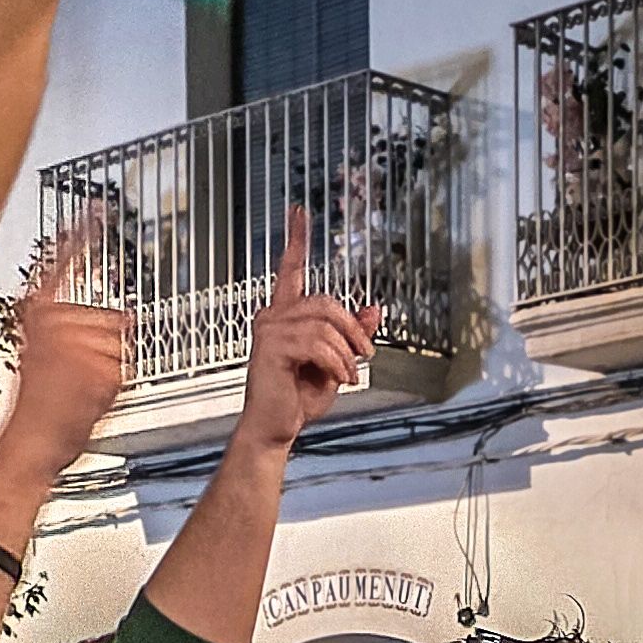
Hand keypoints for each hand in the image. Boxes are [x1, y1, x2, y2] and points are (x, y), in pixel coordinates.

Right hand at [0, 225, 124, 488]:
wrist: (31, 441)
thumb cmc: (37, 406)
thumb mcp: (43, 355)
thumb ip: (72, 329)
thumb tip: (127, 315)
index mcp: (38, 314)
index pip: (62, 265)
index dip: (81, 236)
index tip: (97, 208)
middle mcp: (53, 322)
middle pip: (112, 318)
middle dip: (105, 348)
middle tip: (78, 375)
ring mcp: (74, 343)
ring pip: (121, 344)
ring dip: (109, 370)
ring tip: (80, 388)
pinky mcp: (93, 365)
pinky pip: (123, 368)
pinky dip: (113, 386)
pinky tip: (88, 396)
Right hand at [235, 215, 376, 452]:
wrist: (275, 429)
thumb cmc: (296, 400)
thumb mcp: (336, 363)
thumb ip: (353, 334)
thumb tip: (373, 308)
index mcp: (285, 317)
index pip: (290, 270)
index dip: (296, 239)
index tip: (300, 213)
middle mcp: (273, 317)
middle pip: (325, 301)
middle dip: (353, 328)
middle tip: (365, 353)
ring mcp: (269, 330)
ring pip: (325, 324)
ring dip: (346, 352)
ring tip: (348, 372)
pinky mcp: (270, 347)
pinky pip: (317, 343)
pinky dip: (337, 362)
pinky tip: (339, 378)